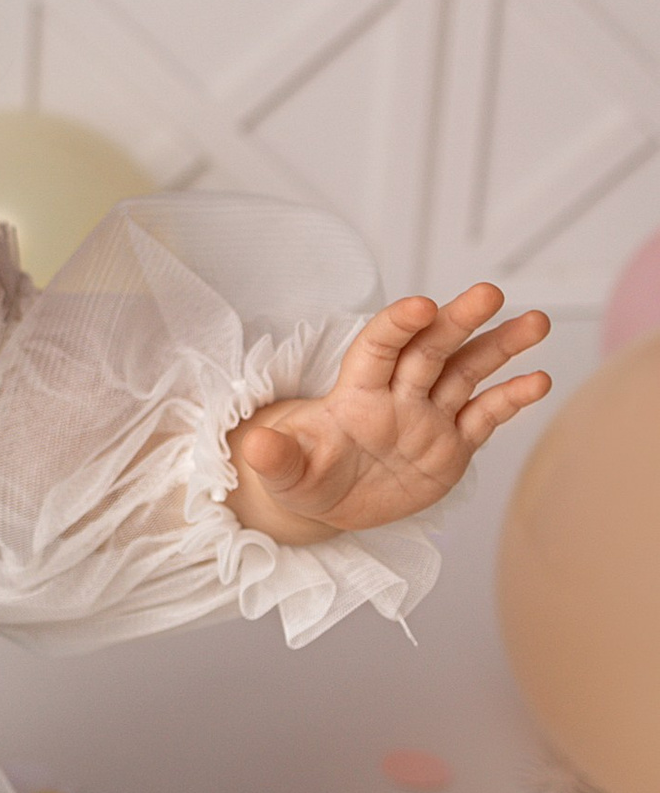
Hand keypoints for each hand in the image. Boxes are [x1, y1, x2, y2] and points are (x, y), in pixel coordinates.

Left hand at [228, 282, 550, 543]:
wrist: (327, 500)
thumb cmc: (301, 472)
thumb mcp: (283, 471)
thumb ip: (274, 458)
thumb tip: (252, 446)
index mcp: (355, 393)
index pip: (378, 348)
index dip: (397, 326)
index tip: (420, 306)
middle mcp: (397, 396)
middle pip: (431, 349)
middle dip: (458, 320)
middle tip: (489, 292)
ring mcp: (428, 418)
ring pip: (467, 373)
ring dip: (499, 347)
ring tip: (536, 322)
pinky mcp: (452, 446)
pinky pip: (485, 417)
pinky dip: (511, 399)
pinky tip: (540, 379)